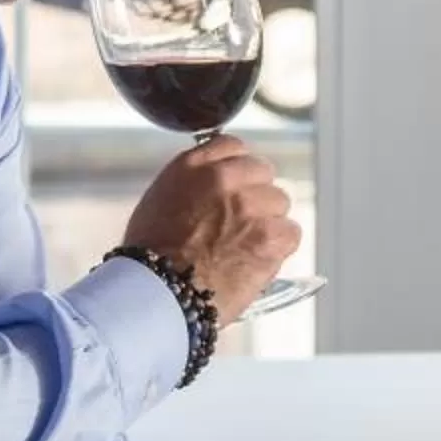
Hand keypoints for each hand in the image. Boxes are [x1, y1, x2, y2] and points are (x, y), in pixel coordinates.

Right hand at [121, 136, 298, 323]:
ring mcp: (250, 205)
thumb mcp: (160, 202)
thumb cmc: (149, 259)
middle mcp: (225, 178)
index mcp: (193, 166)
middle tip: (241, 224)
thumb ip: (192, 185)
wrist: (157, 293)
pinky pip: (290, 232)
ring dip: (269, 222)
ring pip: (279, 203)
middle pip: (263, 173)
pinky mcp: (270, 235)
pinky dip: (279, 248)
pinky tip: (259, 260)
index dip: (238, 169)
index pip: (233, 146)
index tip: (237, 186)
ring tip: (247, 248)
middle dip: (256, 196)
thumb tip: (215, 190)